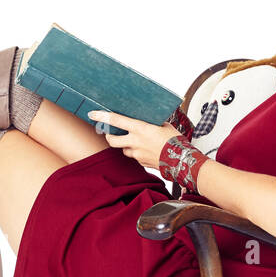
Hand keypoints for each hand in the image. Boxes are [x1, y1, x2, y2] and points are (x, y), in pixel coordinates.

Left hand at [87, 109, 209, 192]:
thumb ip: (152, 123)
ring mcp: (137, 154)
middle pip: (112, 140)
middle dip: (109, 136)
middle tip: (110, 132)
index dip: (102, 116)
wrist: (182, 161)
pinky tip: (146, 149)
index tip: (92, 114)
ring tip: (136, 141)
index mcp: (140, 129)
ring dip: (125, 145)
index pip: (116, 121)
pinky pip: (134, 157)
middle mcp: (135, 142)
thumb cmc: (176, 141)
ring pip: (123, 149)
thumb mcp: (165, 125)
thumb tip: (148, 119)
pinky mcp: (141, 163)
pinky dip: (136, 152)